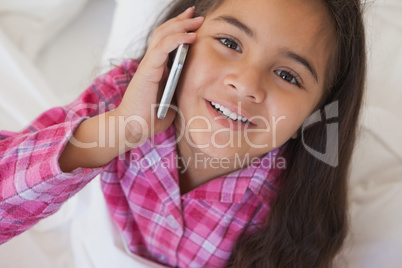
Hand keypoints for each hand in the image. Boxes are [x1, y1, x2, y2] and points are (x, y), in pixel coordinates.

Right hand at [116, 7, 203, 143]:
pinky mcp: (148, 70)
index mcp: (157, 69)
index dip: (179, 30)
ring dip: (181, 25)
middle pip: (164, 33)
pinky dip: (177, 39)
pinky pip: (163, 48)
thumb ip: (180, 92)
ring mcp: (148, 65)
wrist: (133, 128)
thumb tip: (197, 92)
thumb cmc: (150, 119)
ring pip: (163, 35)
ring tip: (196, 19)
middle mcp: (152, 63)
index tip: (194, 24)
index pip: (167, 42)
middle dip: (181, 21)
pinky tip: (191, 36)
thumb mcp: (172, 102)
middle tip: (195, 14)